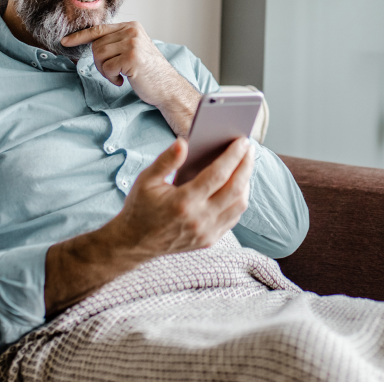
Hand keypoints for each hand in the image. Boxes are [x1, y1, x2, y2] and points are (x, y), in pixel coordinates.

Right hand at [43, 137, 252, 314]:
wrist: (134, 243)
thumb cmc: (140, 207)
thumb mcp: (146, 180)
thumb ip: (166, 160)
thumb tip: (184, 142)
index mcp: (183, 202)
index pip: (218, 175)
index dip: (233, 156)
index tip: (243, 141)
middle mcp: (198, 219)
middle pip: (235, 189)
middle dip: (246, 165)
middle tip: (249, 148)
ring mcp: (206, 232)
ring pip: (239, 205)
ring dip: (246, 183)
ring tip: (245, 164)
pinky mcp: (209, 240)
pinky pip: (233, 218)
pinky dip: (239, 199)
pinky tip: (238, 185)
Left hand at [62, 22, 199, 135]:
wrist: (168, 87)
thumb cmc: (149, 73)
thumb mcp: (133, 50)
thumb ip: (117, 42)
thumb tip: (91, 44)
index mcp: (131, 26)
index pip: (99, 29)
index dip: (80, 36)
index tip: (65, 42)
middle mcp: (132, 31)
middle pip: (96, 45)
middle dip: (99, 63)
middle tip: (113, 73)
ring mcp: (132, 43)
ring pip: (99, 55)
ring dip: (105, 71)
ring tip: (119, 76)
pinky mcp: (132, 58)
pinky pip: (107, 67)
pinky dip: (112, 77)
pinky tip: (124, 80)